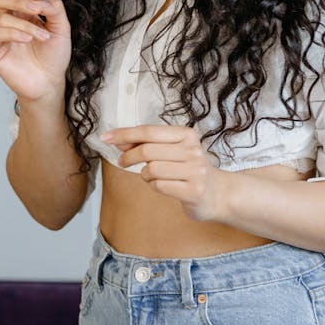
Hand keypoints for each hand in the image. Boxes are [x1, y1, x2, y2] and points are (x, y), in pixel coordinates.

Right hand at [0, 0, 71, 104]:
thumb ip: (54, 9)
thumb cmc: (54, 55)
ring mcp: (0, 35)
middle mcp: (9, 20)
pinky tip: (28, 39)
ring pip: (2, 17)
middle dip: (20, 0)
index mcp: (23, 11)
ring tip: (43, 37)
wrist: (50, 82)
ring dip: (26, 24)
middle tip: (37, 9)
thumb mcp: (61, 28)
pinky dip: (14, 33)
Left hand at [103, 125, 226, 221]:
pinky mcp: (193, 191)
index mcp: (187, 135)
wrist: (218, 193)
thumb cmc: (189, 170)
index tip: (106, 138)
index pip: (149, 131)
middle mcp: (193, 150)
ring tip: (152, 176)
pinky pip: (159, 186)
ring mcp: (195, 171)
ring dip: (145, 175)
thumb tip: (119, 140)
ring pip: (152, 170)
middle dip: (129, 156)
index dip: (125, 134)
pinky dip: (153, 186)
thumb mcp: (172, 150)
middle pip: (148, 150)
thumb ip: (148, 144)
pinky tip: (162, 185)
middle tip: (121, 161)